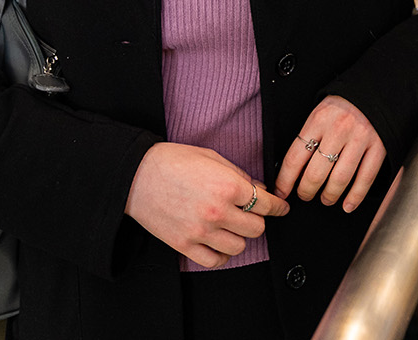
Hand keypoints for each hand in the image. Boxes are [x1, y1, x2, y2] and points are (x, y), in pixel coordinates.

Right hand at [125, 143, 288, 268]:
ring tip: (231, 227)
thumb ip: (239, 175)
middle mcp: (218, 211)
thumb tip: (261, 190)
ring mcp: (201, 231)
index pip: (266, 204)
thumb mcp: (212, 157)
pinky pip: (215, 261)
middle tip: (250, 214)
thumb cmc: (172, 161)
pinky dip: (221, 254)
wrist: (136, 175)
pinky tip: (218, 243)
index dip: (278, 207)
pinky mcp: (184, 245)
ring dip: (239, 237)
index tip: (282, 209)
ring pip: (239, 246)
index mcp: (228, 186)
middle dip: (257, 220)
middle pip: (256, 228)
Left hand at [275, 95, 386, 213]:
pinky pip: (366, 178)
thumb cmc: (342, 106)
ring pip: (340, 179)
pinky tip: (348, 205)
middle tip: (305, 196)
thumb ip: (308, 137)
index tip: (281, 192)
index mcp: (318, 120)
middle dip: (306, 191)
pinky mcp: (379, 147)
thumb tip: (291, 171)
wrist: (374, 89)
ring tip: (325, 199)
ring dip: (329, 195)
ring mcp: (360, 139)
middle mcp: (338, 130)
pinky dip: (355, 196)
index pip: (295, 157)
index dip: (285, 180)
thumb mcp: (319, 113)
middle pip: (316, 173)